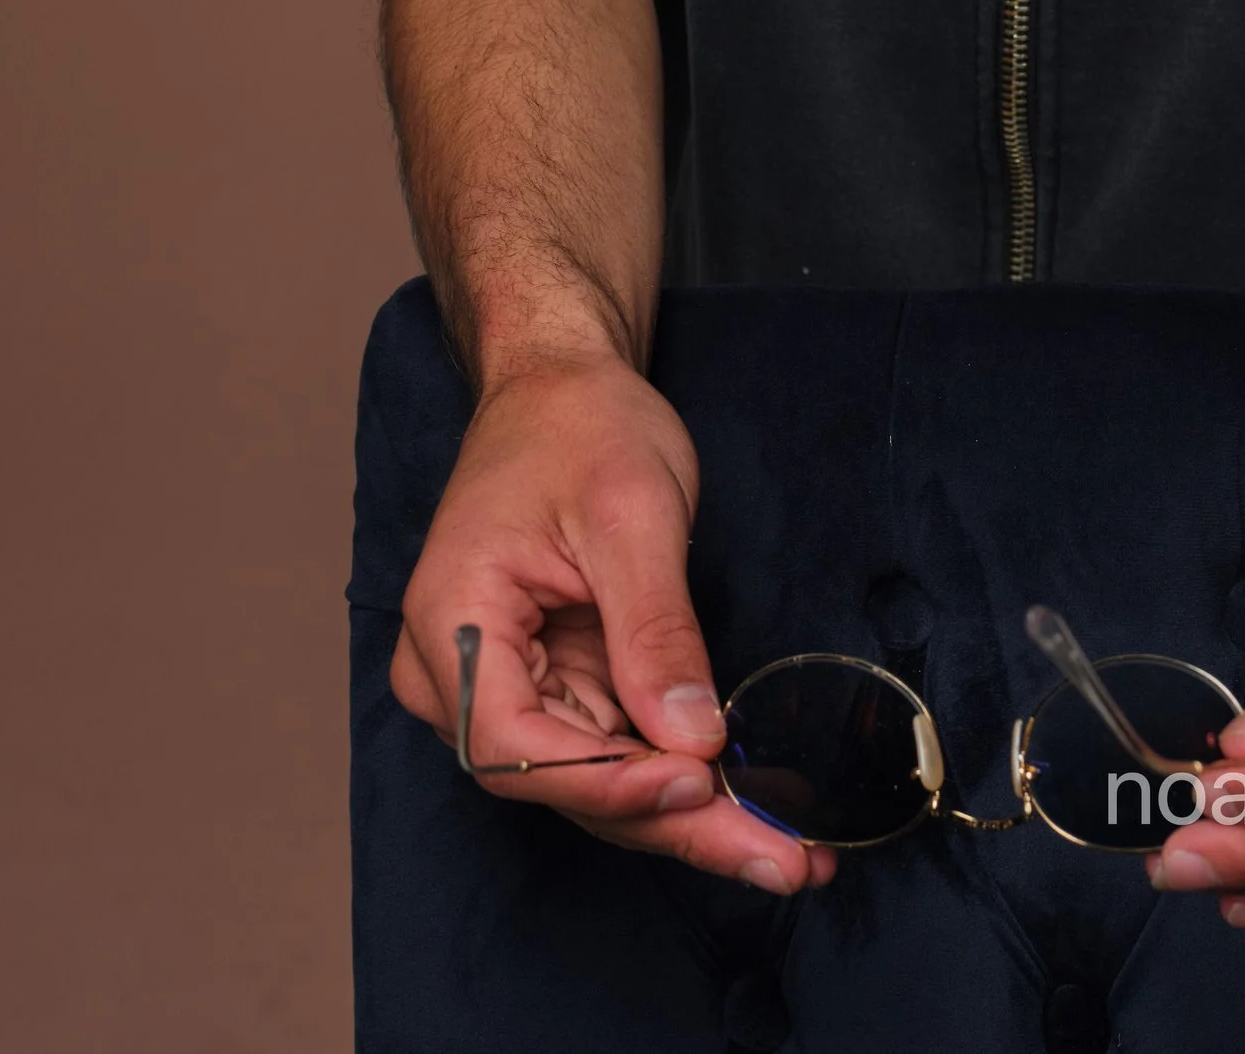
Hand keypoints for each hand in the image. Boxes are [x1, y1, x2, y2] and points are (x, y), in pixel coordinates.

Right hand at [391, 351, 831, 895]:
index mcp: (452, 627)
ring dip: (695, 818)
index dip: (612, 780)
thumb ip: (653, 629)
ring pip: (599, 783)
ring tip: (793, 851)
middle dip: (680, 822)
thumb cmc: (579, 425)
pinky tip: (756, 808)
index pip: (518, 747)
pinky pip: (617, 751)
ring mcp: (508, 690)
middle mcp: (461, 679)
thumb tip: (690, 740)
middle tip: (784, 860)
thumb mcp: (628, 512)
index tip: (701, 782)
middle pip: (567, 783)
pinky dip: (685, 779)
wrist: (563, 384)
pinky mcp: (556, 689)